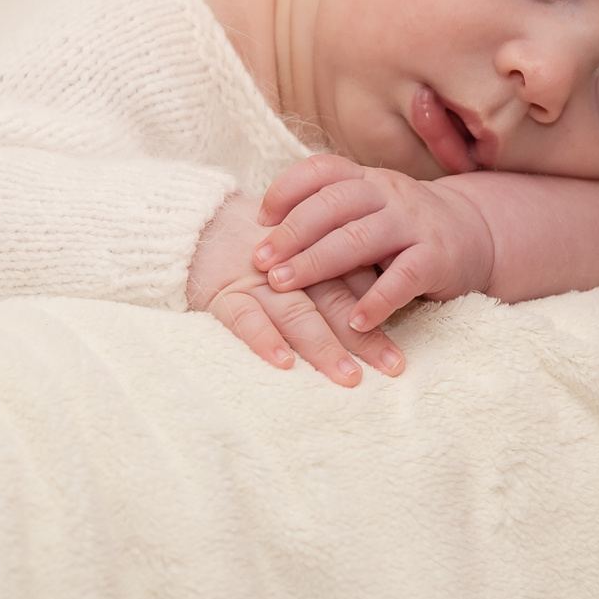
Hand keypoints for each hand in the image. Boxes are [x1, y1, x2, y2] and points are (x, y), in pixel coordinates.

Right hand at [189, 191, 404, 384]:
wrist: (197, 223)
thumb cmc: (261, 245)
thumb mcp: (303, 250)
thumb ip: (340, 269)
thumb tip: (383, 307)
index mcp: (315, 251)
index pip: (355, 283)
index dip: (380, 314)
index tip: (401, 350)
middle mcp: (291, 267)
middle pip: (333, 300)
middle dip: (362, 336)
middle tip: (391, 366)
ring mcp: (257, 280)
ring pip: (296, 313)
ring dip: (322, 345)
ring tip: (348, 375)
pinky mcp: (224, 293)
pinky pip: (244, 318)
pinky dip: (263, 339)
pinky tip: (283, 362)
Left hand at [250, 155, 496, 331]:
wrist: (476, 235)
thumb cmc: (404, 229)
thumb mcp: (369, 209)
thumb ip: (329, 215)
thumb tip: (263, 233)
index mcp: (366, 179)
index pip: (321, 170)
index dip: (286, 190)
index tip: (258, 218)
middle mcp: (389, 193)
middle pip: (332, 204)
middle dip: (292, 233)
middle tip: (261, 261)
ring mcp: (414, 224)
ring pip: (359, 238)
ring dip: (317, 262)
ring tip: (285, 285)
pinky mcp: (437, 258)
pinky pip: (403, 278)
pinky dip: (377, 301)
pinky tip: (353, 321)